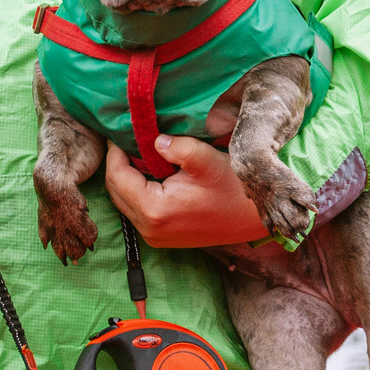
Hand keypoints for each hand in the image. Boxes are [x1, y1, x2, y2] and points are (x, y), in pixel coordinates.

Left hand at [103, 137, 269, 248]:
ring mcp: (155, 237)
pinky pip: (138, 210)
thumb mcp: (205, 159)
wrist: (255, 218)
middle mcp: (149, 229)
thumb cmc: (233, 188)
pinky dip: (138, 190)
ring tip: (140, 153)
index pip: (117, 176)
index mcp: (154, 210)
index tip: (119, 131)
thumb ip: (175, 146)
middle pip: (116, 190)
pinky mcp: (162, 237)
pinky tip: (152, 172)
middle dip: (118, 163)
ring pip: (125, 201)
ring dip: (128, 177)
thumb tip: (153, 140)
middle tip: (127, 139)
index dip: (114, 151)